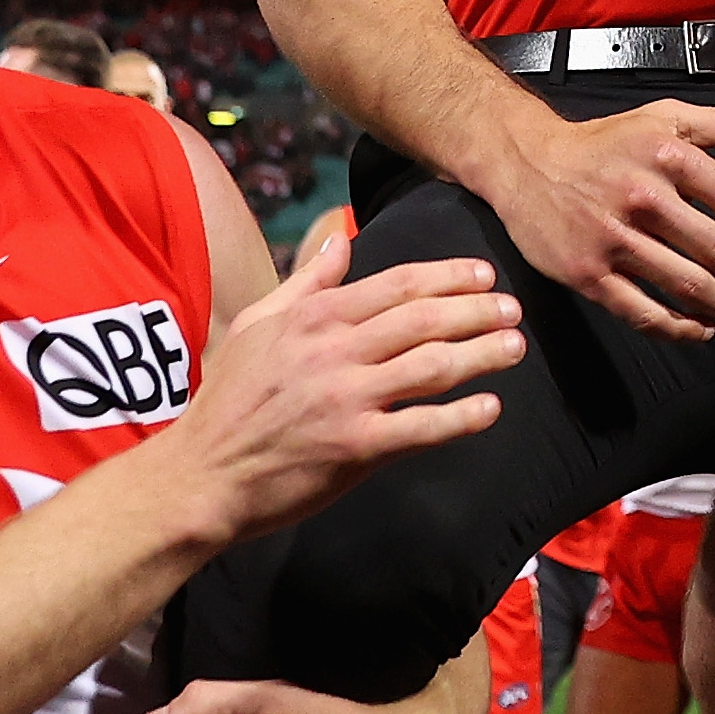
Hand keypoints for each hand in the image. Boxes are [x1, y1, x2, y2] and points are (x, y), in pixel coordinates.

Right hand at [170, 237, 523, 541]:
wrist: (200, 475)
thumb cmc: (227, 400)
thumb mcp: (257, 324)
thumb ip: (306, 282)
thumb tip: (341, 238)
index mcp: (315, 318)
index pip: (398, 285)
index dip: (449, 276)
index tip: (486, 275)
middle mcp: (334, 352)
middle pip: (424, 319)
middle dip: (477, 310)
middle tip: (514, 309)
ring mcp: (346, 400)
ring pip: (431, 367)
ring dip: (481, 354)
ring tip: (514, 347)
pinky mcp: (354, 449)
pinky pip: (420, 428)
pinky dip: (460, 418)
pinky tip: (490, 409)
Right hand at [476, 99, 714, 339]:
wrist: (527, 162)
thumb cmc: (603, 143)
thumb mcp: (665, 118)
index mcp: (669, 156)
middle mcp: (643, 196)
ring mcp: (613, 238)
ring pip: (687, 286)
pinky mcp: (587, 273)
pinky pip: (643, 313)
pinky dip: (679, 329)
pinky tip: (698, 329)